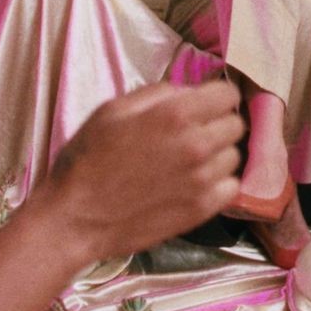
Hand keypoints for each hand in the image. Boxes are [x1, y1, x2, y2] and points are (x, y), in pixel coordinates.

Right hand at [21, 80, 245, 264]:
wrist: (75, 218)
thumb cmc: (87, 160)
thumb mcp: (113, 110)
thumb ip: (158, 94)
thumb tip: (189, 92)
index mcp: (175, 115)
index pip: (228, 95)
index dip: (216, 97)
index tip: (205, 104)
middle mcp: (197, 145)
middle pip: (235, 125)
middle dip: (218, 123)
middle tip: (195, 132)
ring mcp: (203, 180)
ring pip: (234, 156)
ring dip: (218, 154)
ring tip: (191, 161)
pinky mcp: (202, 209)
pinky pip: (231, 187)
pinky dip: (219, 183)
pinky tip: (195, 183)